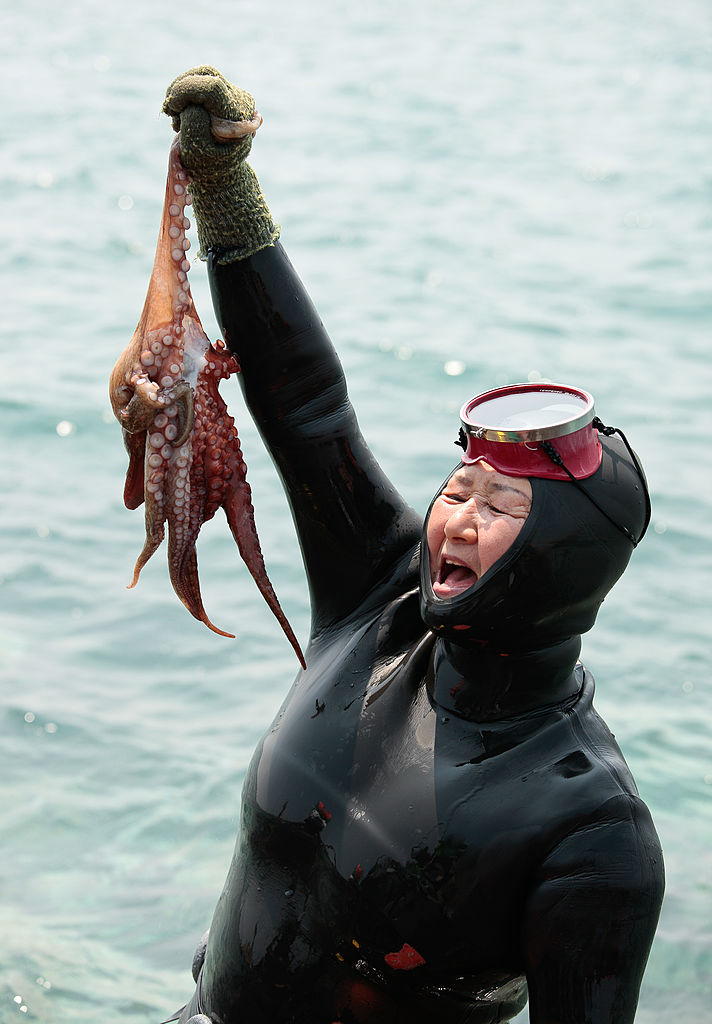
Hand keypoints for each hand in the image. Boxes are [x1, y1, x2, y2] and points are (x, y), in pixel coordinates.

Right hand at [160, 66, 278, 260]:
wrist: (221, 172)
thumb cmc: (209, 166)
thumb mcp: (198, 151)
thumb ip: (193, 124)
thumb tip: (191, 103)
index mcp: (237, 118)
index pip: (212, 87)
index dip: (187, 91)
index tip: (173, 109)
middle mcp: (239, 102)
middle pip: (206, 74)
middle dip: (181, 89)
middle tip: (172, 112)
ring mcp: (233, 96)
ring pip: (202, 74)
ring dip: (181, 90)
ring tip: (177, 116)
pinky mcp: (223, 94)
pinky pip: (200, 81)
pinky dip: (185, 93)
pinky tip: (181, 112)